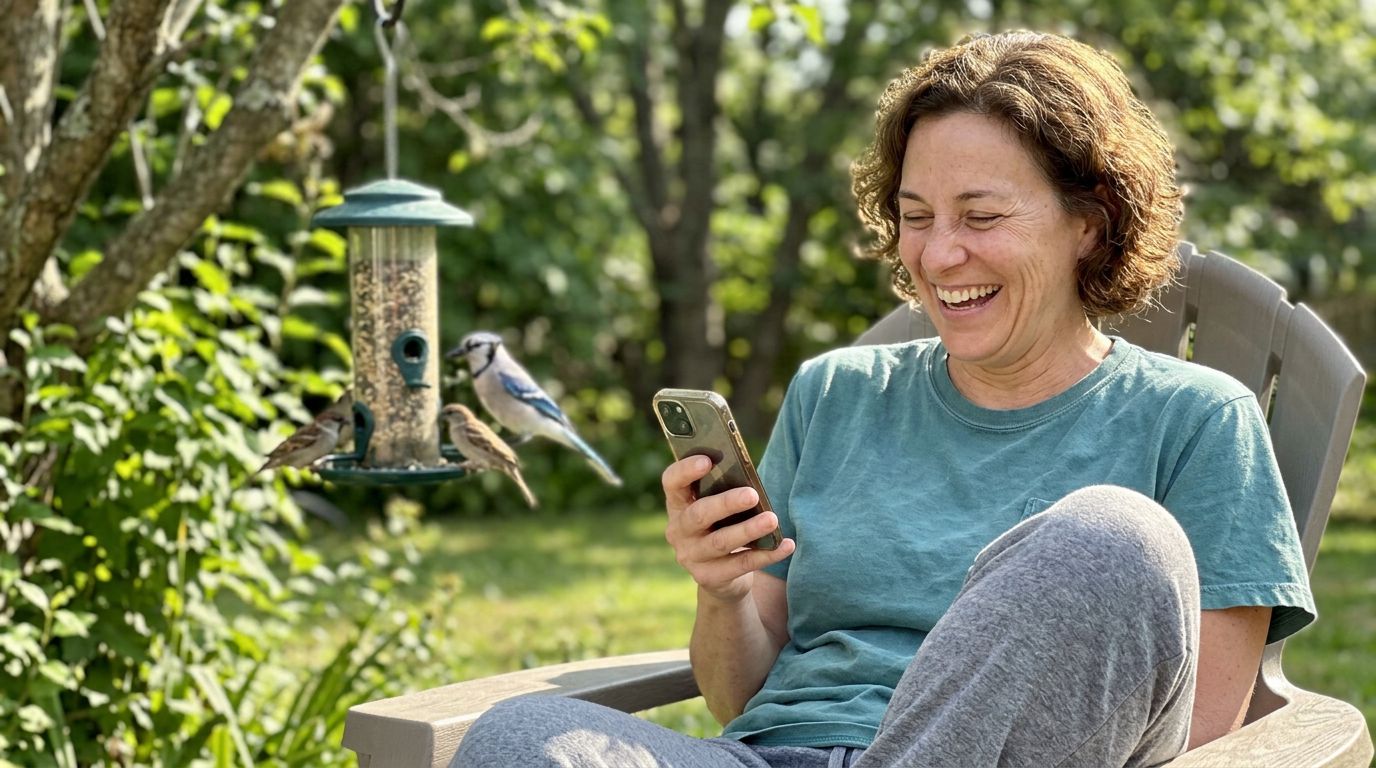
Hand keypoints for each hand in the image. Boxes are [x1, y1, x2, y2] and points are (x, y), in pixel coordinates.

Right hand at [662, 455, 794, 602]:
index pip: (672, 483)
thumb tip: (751, 482)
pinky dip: (767, 554)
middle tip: (752, 494)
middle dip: (726, 503)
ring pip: (720, 542)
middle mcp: (678, 531)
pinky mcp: (709, 578)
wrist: (720, 576)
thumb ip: (725, 492)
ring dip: (748, 530)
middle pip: (698, 514)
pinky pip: (741, 564)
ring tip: (772, 520)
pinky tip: (786, 544)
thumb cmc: (722, 527)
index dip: (686, 470)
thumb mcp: (718, 508)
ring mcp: (691, 556)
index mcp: (678, 504)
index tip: (708, 460)